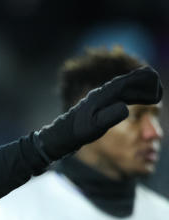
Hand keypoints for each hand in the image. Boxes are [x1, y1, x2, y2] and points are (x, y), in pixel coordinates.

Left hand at [34, 66, 162, 160]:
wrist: (60, 136)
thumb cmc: (76, 133)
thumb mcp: (93, 127)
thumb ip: (109, 117)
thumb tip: (125, 107)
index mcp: (102, 95)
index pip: (126, 83)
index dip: (143, 83)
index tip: (156, 86)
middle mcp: (102, 93)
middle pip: (127, 83)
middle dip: (145, 85)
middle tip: (158, 93)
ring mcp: (100, 98)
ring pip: (124, 89)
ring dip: (140, 90)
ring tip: (155, 96)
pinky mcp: (99, 105)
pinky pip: (120, 96)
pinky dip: (132, 96)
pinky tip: (138, 101)